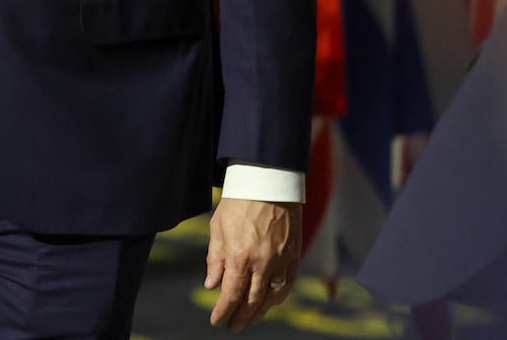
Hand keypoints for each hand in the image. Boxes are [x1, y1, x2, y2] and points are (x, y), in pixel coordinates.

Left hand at [205, 198, 300, 332]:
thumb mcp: (218, 227)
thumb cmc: (238, 202)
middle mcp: (262, 263)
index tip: (216, 321)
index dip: (223, 310)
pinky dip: (279, 297)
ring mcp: (281, 260)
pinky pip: (288, 283)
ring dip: (260, 311)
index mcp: (239, 256)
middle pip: (252, 300)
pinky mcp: (294, 255)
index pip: (231, 294)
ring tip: (250, 318)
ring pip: (272, 296)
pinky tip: (271, 302)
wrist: (268, 182)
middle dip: (241, 316)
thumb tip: (212, 284)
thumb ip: (215, 258)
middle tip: (233, 326)